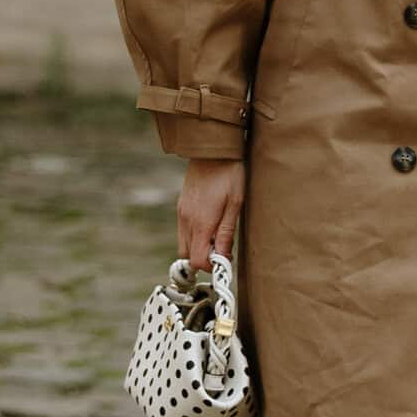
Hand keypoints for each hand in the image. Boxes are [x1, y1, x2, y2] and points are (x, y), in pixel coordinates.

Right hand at [178, 156, 244, 272]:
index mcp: (201, 223)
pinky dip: (195, 236)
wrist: (213, 150)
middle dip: (203, 259)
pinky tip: (210, 224)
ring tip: (217, 236)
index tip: (225, 261)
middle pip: (187, 256)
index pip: (198, 260)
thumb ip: (226, 234)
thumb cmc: (229, 175)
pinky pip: (183, 230)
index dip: (211, 266)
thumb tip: (223, 258)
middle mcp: (187, 220)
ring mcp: (181, 213)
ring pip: (184, 244)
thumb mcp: (235, 205)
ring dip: (198, 247)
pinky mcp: (181, 206)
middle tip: (222, 249)